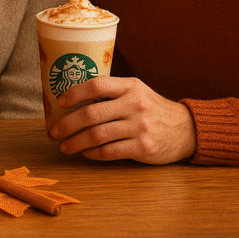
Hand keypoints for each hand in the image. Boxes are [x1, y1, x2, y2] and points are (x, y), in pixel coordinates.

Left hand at [49, 76, 197, 164]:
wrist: (185, 129)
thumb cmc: (151, 108)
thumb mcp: (135, 91)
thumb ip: (111, 93)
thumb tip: (71, 101)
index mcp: (130, 86)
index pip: (96, 86)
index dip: (74, 93)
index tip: (60, 102)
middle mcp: (134, 105)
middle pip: (91, 114)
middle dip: (67, 124)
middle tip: (53, 132)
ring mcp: (139, 127)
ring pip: (97, 135)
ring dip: (75, 142)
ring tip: (64, 146)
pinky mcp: (143, 148)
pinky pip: (109, 151)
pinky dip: (92, 153)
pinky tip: (85, 152)